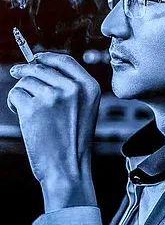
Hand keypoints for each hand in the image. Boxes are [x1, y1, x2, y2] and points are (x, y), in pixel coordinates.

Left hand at [7, 52, 100, 211]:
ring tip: (29, 111)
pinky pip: (15, 94)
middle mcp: (73, 88)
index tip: (34, 58)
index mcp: (90, 87)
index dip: (46, 57)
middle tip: (16, 74)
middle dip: (25, 72)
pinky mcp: (34, 108)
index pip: (64, 60)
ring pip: (25, 80)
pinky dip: (14, 104)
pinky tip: (24, 117)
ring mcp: (53, 97)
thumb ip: (70, 87)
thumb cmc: (73, 141)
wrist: (68, 167)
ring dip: (21, 92)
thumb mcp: (83, 109)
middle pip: (40, 67)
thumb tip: (39, 66)